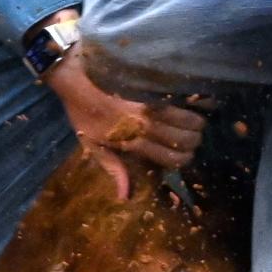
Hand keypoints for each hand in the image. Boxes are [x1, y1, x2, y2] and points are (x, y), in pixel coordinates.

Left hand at [45, 40, 209, 199]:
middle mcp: (145, 123)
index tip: (181, 154)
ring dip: (196, 122)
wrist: (74, 76)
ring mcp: (151, 102)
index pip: (174, 158)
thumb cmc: (82, 112)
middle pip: (187, 139)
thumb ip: (114, 169)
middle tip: (188, 137)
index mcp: (132, 140)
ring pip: (190, 119)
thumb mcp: (93, 144)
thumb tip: (126, 196)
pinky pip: (182, 95)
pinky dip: (195, 100)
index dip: (184, 159)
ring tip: (193, 120)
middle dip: (193, 141)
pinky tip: (196, 102)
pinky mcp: (152, 84)